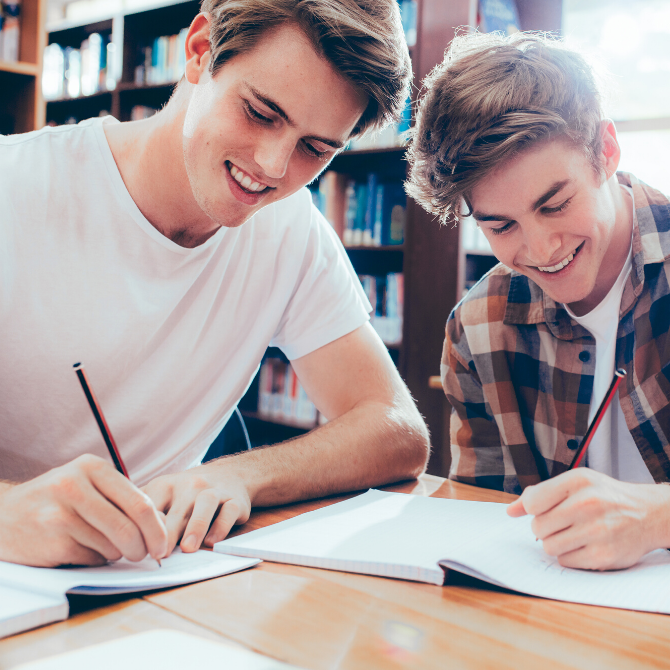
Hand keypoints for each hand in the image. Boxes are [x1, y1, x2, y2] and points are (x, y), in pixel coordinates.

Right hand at [0, 454, 167, 566]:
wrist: (1, 517)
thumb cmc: (54, 502)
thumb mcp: (85, 484)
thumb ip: (119, 498)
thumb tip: (160, 525)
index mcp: (92, 467)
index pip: (140, 501)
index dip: (158, 528)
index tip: (163, 545)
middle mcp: (75, 485)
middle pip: (130, 526)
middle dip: (144, 547)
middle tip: (145, 555)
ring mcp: (60, 513)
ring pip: (112, 545)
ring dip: (116, 554)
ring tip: (104, 547)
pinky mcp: (51, 540)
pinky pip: (91, 558)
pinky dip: (95, 560)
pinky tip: (82, 550)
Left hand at [143, 463, 251, 553]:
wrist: (231, 475)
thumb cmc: (188, 494)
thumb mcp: (163, 496)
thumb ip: (144, 514)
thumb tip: (116, 543)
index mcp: (166, 485)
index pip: (151, 504)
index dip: (143, 526)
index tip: (135, 548)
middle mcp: (190, 484)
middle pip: (178, 508)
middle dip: (168, 532)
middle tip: (159, 555)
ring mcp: (214, 490)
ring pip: (206, 504)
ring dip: (196, 526)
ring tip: (188, 549)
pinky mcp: (235, 500)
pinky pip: (229, 511)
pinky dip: (221, 526)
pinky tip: (213, 541)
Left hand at [507, 469, 669, 569]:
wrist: (648, 513)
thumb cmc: (605, 497)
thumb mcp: (575, 483)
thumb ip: (540, 494)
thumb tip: (510, 511)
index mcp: (578, 481)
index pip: (533, 501)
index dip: (533, 509)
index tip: (544, 509)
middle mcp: (587, 504)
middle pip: (538, 526)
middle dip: (544, 527)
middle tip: (562, 523)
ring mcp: (597, 531)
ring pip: (549, 546)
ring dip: (556, 543)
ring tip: (573, 533)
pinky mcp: (603, 556)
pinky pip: (565, 562)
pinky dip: (570, 556)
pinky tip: (584, 545)